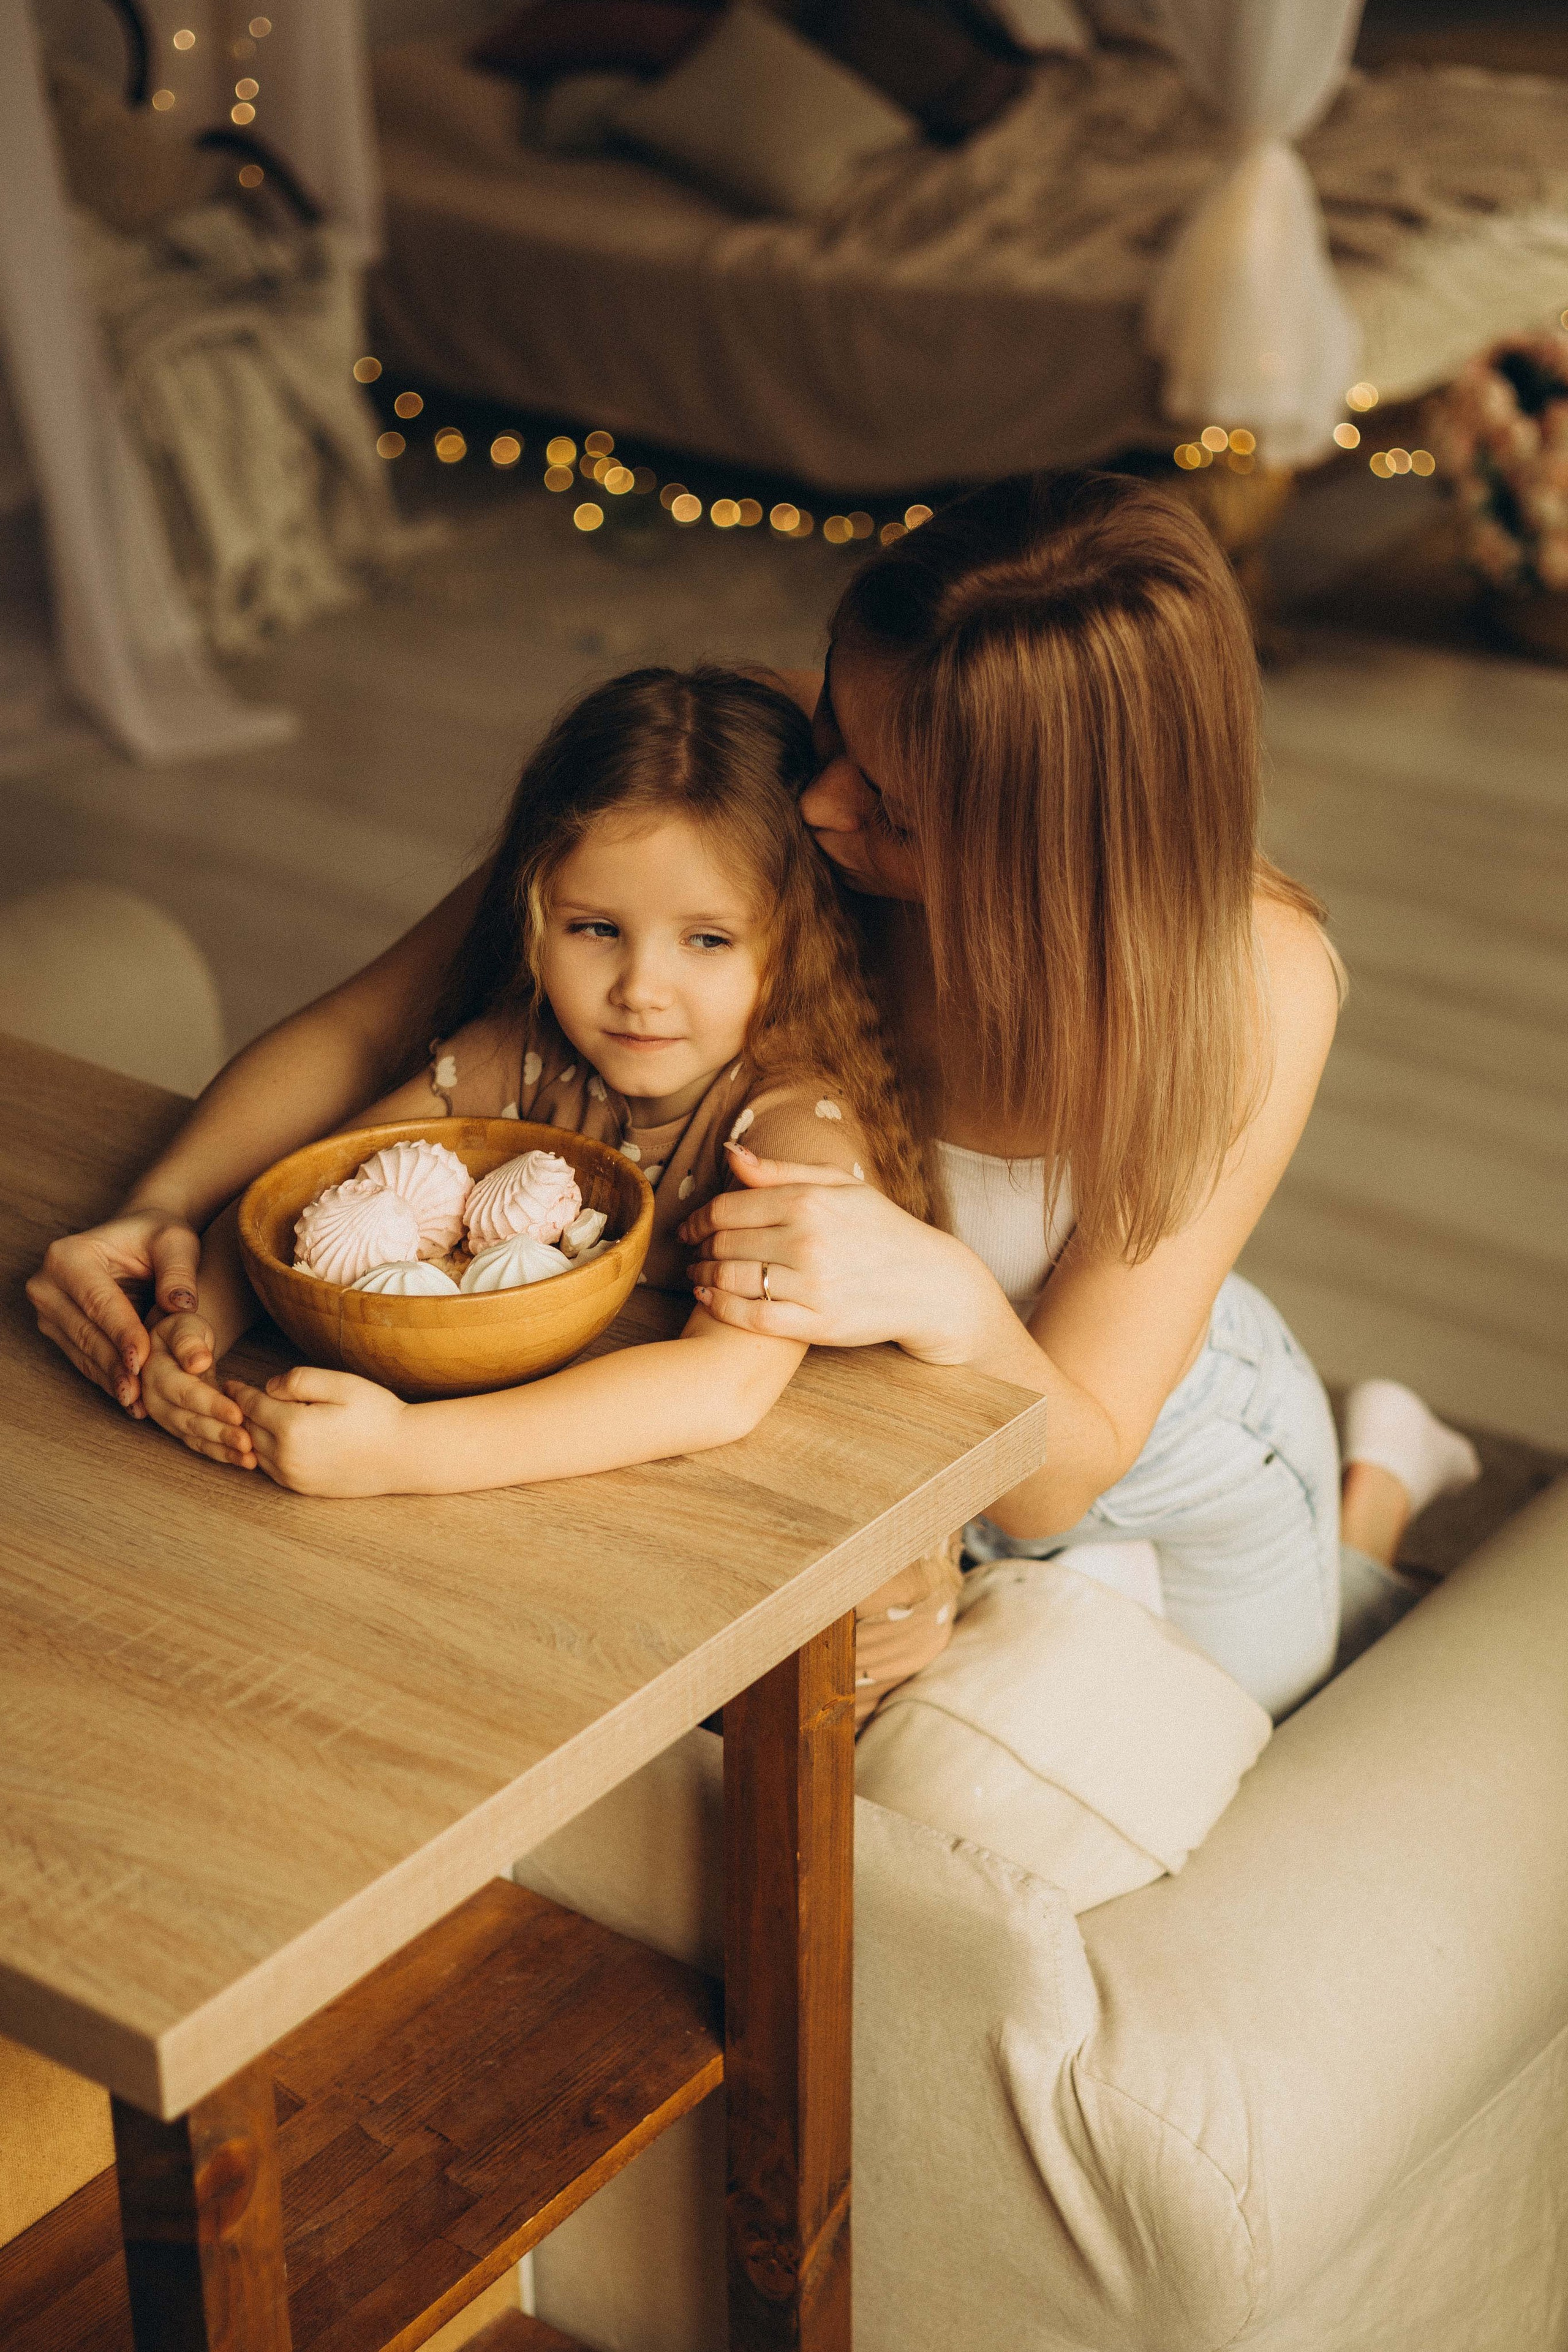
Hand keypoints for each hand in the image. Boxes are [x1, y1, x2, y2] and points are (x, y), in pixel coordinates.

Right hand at [27, 1206, 202, 1412]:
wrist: (139, 1242)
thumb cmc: (158, 1237)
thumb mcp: (176, 1242)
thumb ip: (179, 1272)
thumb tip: (181, 1306)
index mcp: (69, 1255)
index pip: (98, 1302)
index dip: (122, 1333)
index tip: (142, 1361)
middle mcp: (47, 1283)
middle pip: (85, 1332)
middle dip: (115, 1364)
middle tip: (140, 1393)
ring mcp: (47, 1310)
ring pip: (82, 1352)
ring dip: (110, 1379)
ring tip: (138, 1404)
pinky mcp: (56, 1331)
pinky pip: (83, 1359)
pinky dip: (108, 1379)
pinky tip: (131, 1400)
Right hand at [141, 1315, 255, 1468]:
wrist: (175, 1346)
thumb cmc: (184, 1332)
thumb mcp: (184, 1326)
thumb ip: (188, 1341)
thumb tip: (197, 1362)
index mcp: (154, 1372)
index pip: (185, 1392)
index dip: (211, 1405)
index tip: (238, 1413)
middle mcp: (155, 1399)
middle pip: (190, 1420)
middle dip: (221, 1433)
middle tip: (249, 1443)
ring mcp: (166, 1417)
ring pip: (195, 1437)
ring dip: (223, 1449)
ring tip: (250, 1458)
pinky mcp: (179, 1428)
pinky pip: (200, 1444)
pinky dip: (222, 1454)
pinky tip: (245, 1461)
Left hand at [227, 1366, 409, 1496]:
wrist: (404, 1456)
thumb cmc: (377, 1414)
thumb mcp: (342, 1384)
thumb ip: (299, 1380)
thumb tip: (269, 1387)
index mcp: (292, 1426)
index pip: (250, 1406)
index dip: (238, 1392)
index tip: (230, 1383)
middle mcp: (286, 1456)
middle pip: (247, 1430)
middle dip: (239, 1412)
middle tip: (232, 1398)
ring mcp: (294, 1476)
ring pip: (254, 1451)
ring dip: (249, 1434)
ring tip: (251, 1417)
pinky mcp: (302, 1488)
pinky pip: (270, 1469)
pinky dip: (264, 1453)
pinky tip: (273, 1440)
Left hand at [679, 1142, 1007, 1364]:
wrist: (930, 1283)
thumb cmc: (881, 1228)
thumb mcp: (839, 1185)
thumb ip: (781, 1171)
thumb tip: (731, 1153)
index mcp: (809, 1202)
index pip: (728, 1208)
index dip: (699, 1219)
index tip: (690, 1228)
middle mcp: (807, 1242)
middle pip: (725, 1244)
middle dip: (700, 1249)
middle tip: (692, 1253)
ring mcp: (812, 1285)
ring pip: (732, 1280)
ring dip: (703, 1278)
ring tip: (697, 1276)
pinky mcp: (818, 1323)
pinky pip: (753, 1317)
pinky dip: (722, 1308)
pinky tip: (710, 1300)